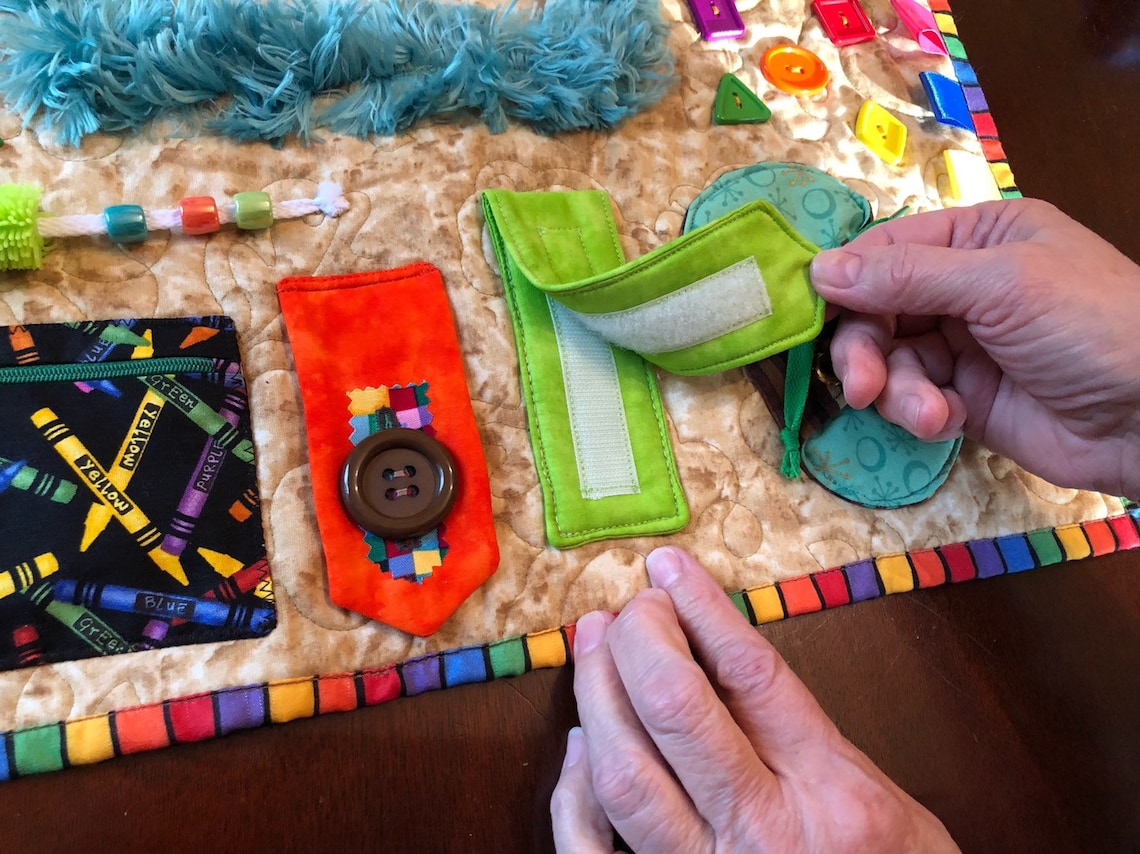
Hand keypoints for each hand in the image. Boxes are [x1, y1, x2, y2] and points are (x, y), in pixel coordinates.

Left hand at [550, 547, 958, 852]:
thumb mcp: (889, 803)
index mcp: (835, 794)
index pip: (751, 675)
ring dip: (597, 696)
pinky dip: (572, 796)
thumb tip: (724, 657)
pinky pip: (594, 852)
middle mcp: (766, 832)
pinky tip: (579, 744)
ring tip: (595, 648)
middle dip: (642, 641)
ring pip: (623, 774)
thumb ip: (812, 736)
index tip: (669, 570)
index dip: (701, 610)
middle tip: (633, 609)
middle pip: (677, 710)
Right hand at [810, 198, 1139, 496]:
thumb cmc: (1090, 323)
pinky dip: (919, 413)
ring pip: (890, 359)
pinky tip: (945, 422)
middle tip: (860, 385)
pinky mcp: (965, 399)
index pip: (888, 250)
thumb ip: (908, 277)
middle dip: (865, 348)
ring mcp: (964, 345)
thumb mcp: (1000, 284)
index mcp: (979, 236)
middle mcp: (965, 286)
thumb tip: (819, 269)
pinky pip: (913, 398)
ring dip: (897, 389)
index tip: (813, 312)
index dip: (847, 280)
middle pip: (877, 309)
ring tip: (924, 413)